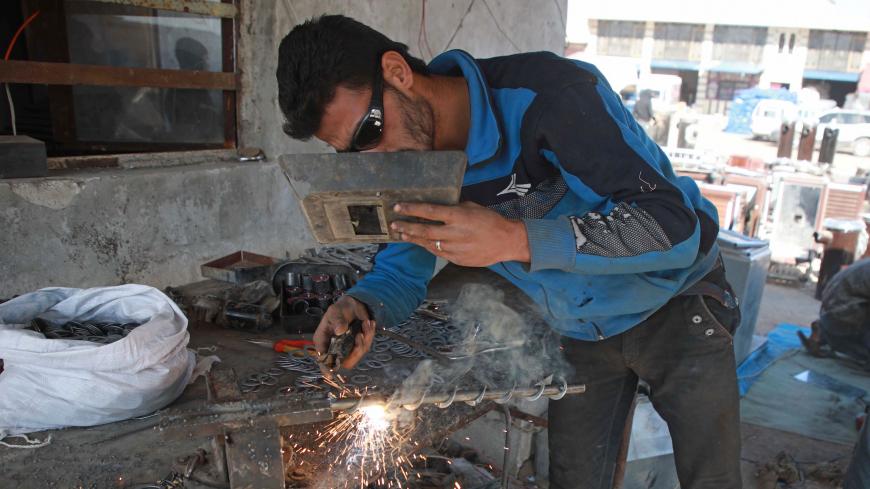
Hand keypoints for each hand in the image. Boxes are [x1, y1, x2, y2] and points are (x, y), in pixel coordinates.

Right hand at [313, 295, 375, 369]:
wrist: (354, 304)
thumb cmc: (340, 308)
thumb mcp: (335, 311)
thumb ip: (337, 320)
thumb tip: (339, 330)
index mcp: (323, 341)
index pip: (323, 359)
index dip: (326, 368)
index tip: (331, 374)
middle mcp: (334, 348)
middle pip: (344, 361)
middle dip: (355, 350)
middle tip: (361, 334)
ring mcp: (347, 348)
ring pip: (357, 354)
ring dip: (365, 339)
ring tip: (366, 322)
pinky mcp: (357, 346)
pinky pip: (365, 347)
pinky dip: (369, 335)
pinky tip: (369, 324)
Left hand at [391, 201, 529, 266]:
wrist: (506, 241)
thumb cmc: (490, 220)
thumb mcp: (472, 207)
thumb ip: (454, 208)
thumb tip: (437, 207)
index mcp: (458, 216)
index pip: (429, 211)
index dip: (411, 209)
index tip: (398, 207)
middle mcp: (454, 233)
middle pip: (423, 230)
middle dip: (406, 226)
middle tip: (394, 223)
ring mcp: (454, 248)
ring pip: (428, 243)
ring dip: (413, 238)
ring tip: (402, 233)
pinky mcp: (456, 259)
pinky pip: (437, 252)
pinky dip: (427, 247)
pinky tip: (419, 242)